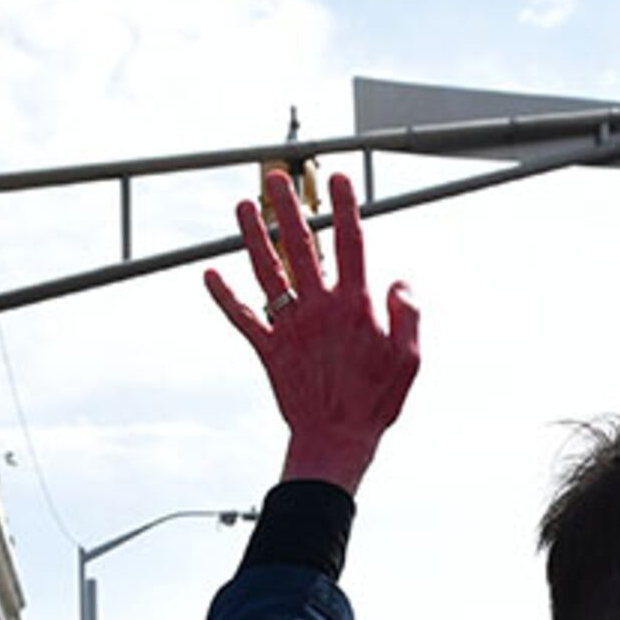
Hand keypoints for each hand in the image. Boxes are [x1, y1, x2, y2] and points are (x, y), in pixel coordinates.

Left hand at [205, 170, 421, 491]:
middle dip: (289, 207)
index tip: (339, 178)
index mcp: (355, 306)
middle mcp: (318, 308)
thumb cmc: (374, 403)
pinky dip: (224, 296)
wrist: (335, 441)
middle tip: (277, 177)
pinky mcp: (269, 348)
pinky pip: (242, 317)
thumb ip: (408, 316)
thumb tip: (400, 282)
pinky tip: (210, 274)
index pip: (350, 244)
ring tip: (243, 206)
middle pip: (301, 245)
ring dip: (253, 236)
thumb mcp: (409, 360)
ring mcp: (290, 326)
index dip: (345, 207)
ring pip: (267, 271)